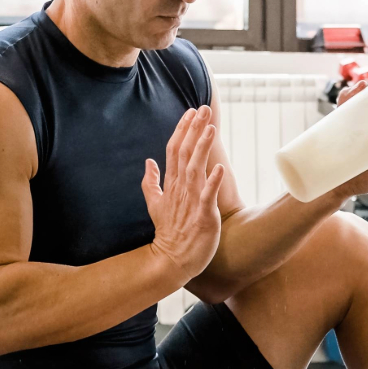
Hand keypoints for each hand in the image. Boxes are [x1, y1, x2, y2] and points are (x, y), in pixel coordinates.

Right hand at [143, 106, 225, 282]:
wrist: (171, 260)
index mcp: (171, 184)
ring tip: (210, 128)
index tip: (191, 111)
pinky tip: (219, 168)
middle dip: (194, 129)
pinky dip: (213, 182)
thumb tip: (148, 162)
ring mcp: (191, 201)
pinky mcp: (203, 216)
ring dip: (202, 148)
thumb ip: (152, 182)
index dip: (182, 130)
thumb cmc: (169, 232)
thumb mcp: (156, 204)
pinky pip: (207, 196)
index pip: (175, 150)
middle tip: (202, 108)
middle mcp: (180, 189)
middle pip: (185, 153)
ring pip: (195, 168)